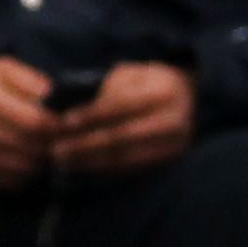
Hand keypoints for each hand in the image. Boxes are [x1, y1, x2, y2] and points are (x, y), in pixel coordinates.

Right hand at [0, 56, 61, 190]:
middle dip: (53, 145)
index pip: (32, 121)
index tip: (66, 123)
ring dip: (42, 162)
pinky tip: (30, 161)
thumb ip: (28, 79)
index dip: (56, 125)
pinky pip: (9, 181)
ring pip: (22, 168)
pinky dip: (27, 175)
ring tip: (49, 151)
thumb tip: (54, 95)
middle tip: (63, 140)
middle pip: (29, 147)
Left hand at [49, 61, 195, 179]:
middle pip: (121, 138)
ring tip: (63, 164)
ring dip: (90, 164)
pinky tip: (83, 171)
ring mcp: (173, 146)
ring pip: (124, 160)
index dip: (90, 115)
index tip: (64, 122)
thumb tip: (77, 112)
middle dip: (84, 146)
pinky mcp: (168, 163)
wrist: (191, 100)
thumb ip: (109, 89)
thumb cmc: (151, 82)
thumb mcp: (132, 74)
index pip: (120, 106)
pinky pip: (131, 171)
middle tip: (56, 151)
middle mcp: (172, 121)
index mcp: (162, 92)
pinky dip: (104, 172)